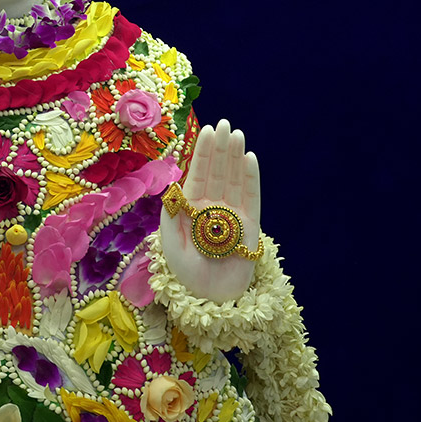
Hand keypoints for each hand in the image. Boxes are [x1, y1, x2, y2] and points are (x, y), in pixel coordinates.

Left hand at [160, 119, 260, 302]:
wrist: (210, 297)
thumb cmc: (185, 272)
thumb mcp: (170, 240)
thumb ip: (172, 213)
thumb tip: (176, 185)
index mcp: (192, 207)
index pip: (199, 173)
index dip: (203, 152)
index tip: (208, 130)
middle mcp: (213, 206)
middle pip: (218, 171)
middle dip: (220, 147)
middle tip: (225, 124)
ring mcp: (232, 213)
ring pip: (234, 179)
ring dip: (235, 156)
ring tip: (237, 135)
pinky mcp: (249, 224)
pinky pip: (251, 196)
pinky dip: (250, 177)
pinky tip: (249, 159)